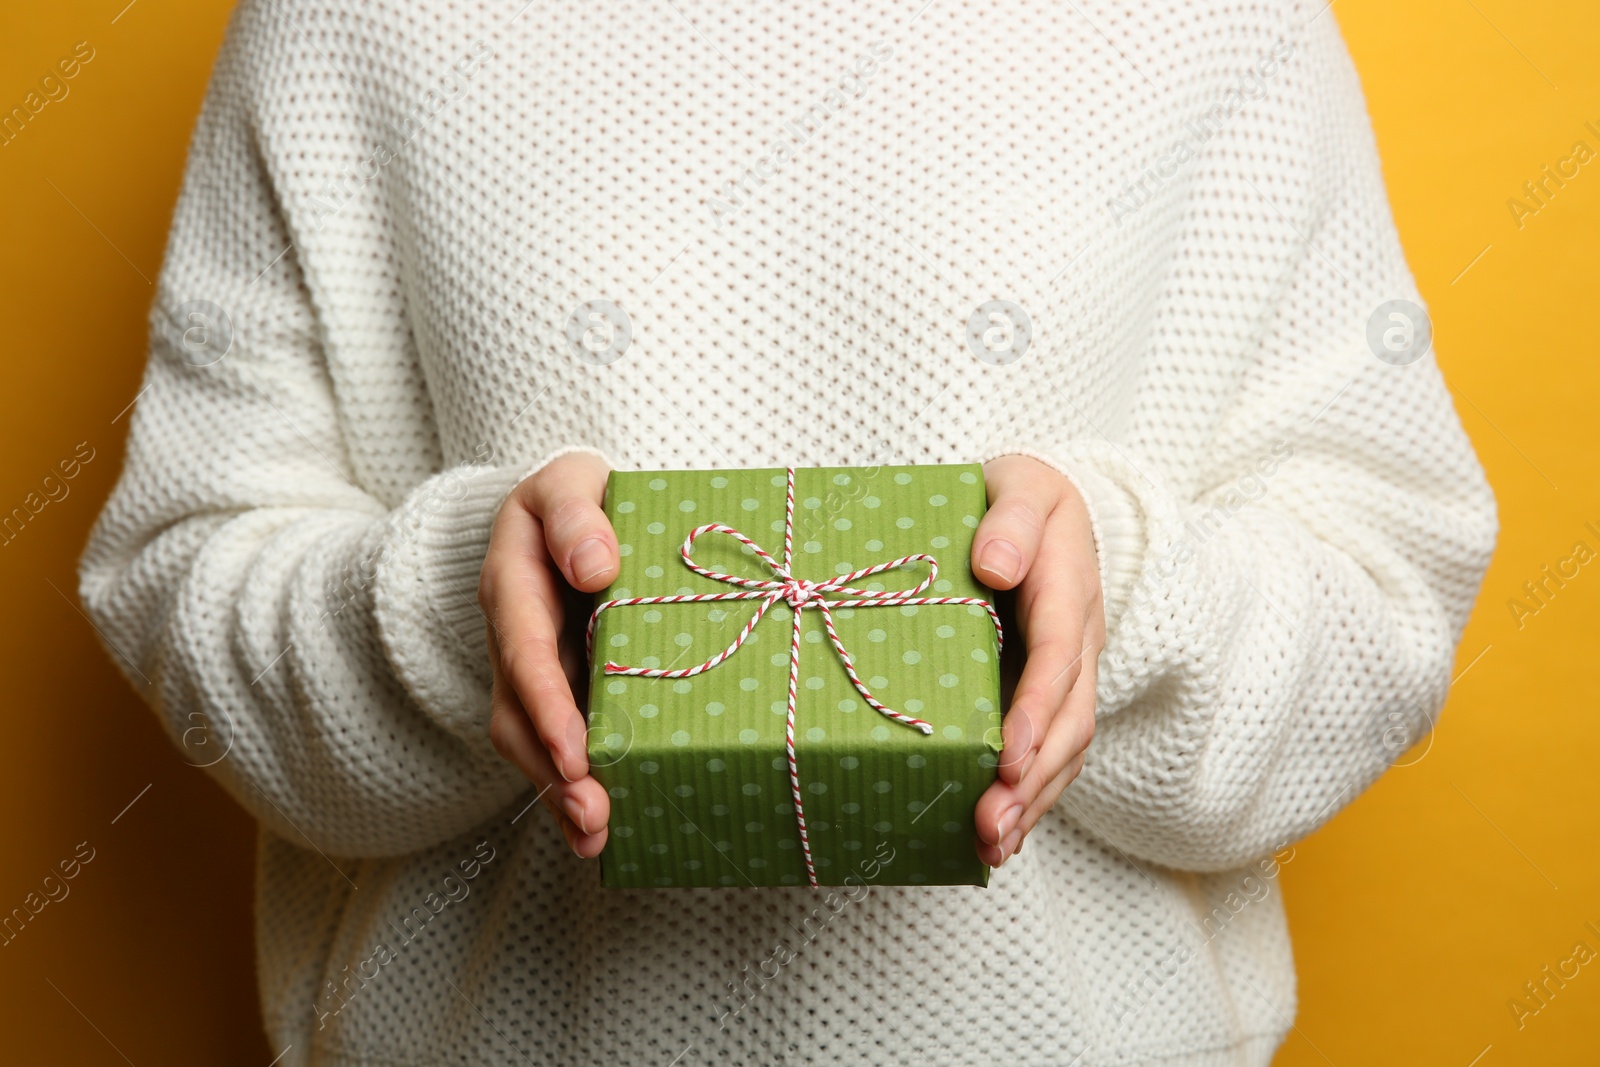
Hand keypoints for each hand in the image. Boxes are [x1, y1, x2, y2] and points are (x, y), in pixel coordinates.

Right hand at [478, 452, 616, 856]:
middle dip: (550, 771)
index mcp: (512, 582)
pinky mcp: (557, 694)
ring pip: (529, 742)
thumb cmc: (579, 497)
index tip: (574, 751)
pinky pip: (556, 746)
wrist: (572, 514)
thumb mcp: (571, 482)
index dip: (546, 704)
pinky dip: (575, 789)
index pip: (523, 650)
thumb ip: (576, 513)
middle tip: (591, 818)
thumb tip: (595, 565)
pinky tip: (603, 831)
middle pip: (517, 714)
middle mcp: (512, 636)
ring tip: (596, 838)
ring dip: (558, 795)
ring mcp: (531, 671)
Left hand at [971, 455, 1103, 866]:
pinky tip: (996, 839)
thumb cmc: (1020, 498)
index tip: (1007, 756)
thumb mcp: (1020, 485)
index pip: (1056, 656)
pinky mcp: (1050, 696)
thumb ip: (1012, 520)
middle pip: (1068, 721)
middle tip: (991, 825)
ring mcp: (1069, 674)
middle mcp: (1077, 641)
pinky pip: (1051, 754)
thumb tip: (994, 564)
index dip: (1035, 709)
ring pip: (1065, 750)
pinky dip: (1030, 799)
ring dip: (1033, 803)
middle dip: (1034, 779)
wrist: (1044, 510)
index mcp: (1068, 589)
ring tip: (991, 847)